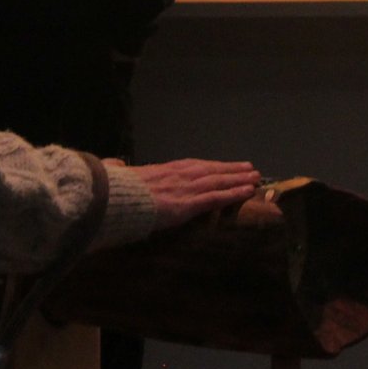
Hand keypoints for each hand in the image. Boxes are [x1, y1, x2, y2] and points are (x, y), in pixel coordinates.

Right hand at [119, 158, 262, 228]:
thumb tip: (113, 163)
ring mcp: (184, 189)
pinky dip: (234, 194)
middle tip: (249, 168)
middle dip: (231, 170)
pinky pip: (215, 198)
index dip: (210, 166)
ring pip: (218, 181)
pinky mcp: (187, 205)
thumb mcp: (114, 174)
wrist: (111, 200)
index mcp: (162, 170)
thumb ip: (117, 168)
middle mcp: (177, 175)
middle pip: (211, 170)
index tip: (223, 165)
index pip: (193, 166)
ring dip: (239, 179)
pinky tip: (248, 192)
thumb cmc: (111, 190)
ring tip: (256, 177)